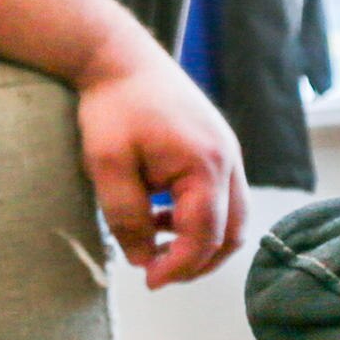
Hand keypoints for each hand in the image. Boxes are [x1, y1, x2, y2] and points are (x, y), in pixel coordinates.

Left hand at [77, 41, 247, 286]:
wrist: (121, 58)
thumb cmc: (113, 107)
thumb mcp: (107, 166)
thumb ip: (126, 217)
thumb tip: (143, 259)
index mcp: (205, 165)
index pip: (205, 236)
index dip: (178, 267)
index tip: (148, 281)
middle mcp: (228, 160)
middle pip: (232, 233)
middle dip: (197, 262)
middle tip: (157, 273)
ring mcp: (228, 152)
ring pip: (233, 218)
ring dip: (200, 242)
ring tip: (156, 245)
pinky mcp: (219, 149)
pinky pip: (222, 197)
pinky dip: (199, 218)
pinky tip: (161, 216)